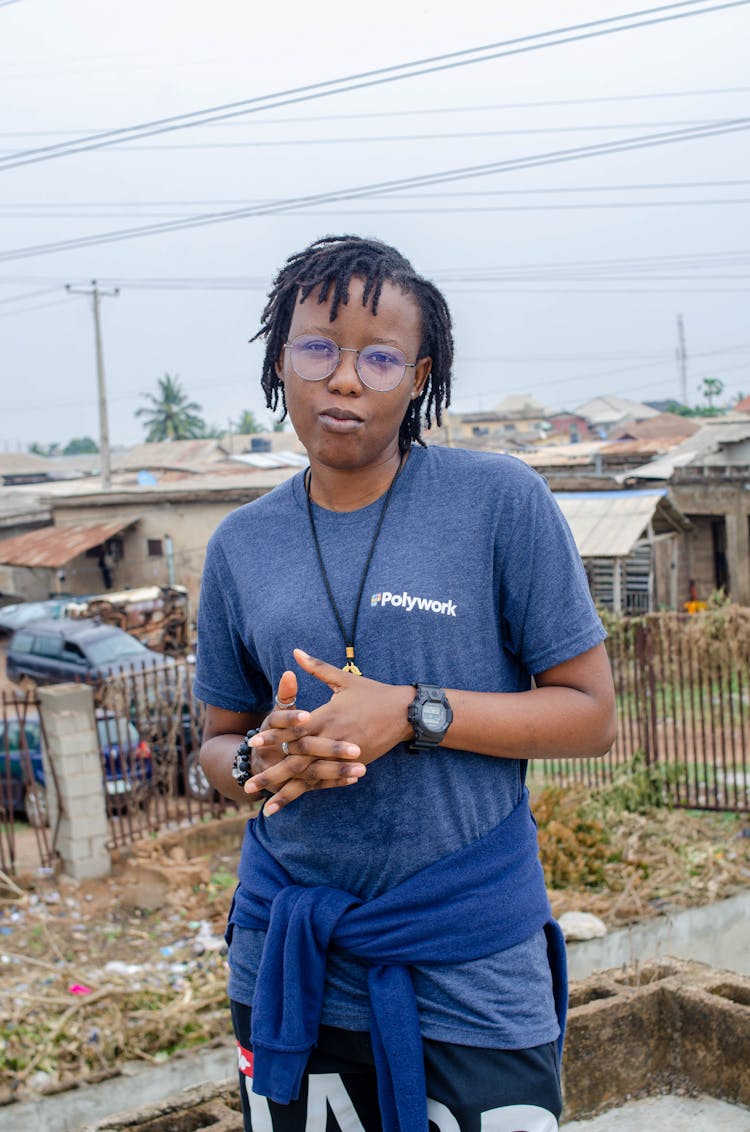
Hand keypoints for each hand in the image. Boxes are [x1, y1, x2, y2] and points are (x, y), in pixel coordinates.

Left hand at [244, 649, 411, 813]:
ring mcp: (343, 755)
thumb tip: (295, 652)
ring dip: (287, 791)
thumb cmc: (374, 693)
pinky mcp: (354, 765)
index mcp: (327, 716)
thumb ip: (317, 668)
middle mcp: (333, 738)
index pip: (295, 729)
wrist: (406, 713)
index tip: (254, 742)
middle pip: (297, 759)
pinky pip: (328, 781)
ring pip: (310, 776)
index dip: (274, 735)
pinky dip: (311, 792)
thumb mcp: (344, 679)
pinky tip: (298, 802)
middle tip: (249, 784)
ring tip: (266, 806)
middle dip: (272, 772)